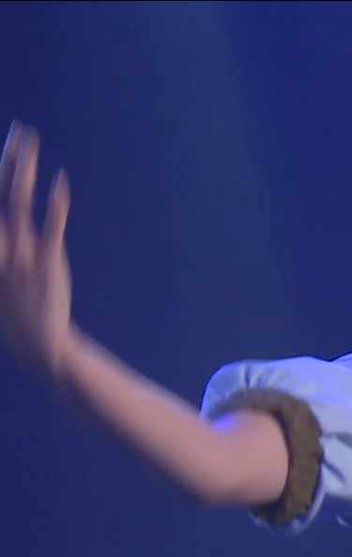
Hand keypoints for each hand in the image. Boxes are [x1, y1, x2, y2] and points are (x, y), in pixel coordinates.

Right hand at [0, 121, 73, 376]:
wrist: (38, 345)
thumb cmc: (16, 313)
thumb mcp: (1, 282)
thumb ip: (3, 252)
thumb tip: (8, 230)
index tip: (2, 148)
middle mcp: (1, 245)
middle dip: (6, 158)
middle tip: (18, 129)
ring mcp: (23, 251)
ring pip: (17, 200)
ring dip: (22, 167)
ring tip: (29, 140)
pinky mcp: (47, 262)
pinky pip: (51, 227)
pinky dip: (54, 203)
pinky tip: (59, 181)